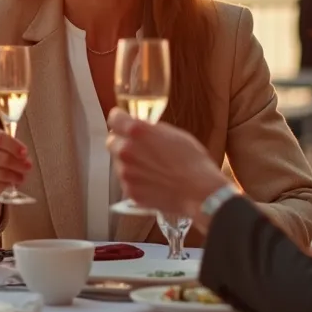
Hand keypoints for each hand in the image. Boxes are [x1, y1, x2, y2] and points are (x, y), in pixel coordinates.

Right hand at [0, 128, 30, 206]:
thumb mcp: (4, 147)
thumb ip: (14, 149)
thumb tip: (24, 158)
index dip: (14, 146)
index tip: (25, 153)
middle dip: (17, 163)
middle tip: (27, 167)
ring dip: (13, 176)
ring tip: (21, 177)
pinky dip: (6, 186)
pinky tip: (10, 185)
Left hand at [106, 108, 227, 215]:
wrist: (199, 193)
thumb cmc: (193, 162)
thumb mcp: (174, 135)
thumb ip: (152, 131)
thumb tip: (143, 129)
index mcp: (137, 131)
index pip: (114, 118)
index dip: (120, 119)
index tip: (123, 121)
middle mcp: (126, 151)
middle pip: (111, 142)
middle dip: (122, 142)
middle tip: (138, 147)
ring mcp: (126, 173)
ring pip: (118, 163)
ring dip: (129, 163)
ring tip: (152, 169)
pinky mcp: (129, 192)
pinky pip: (127, 182)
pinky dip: (135, 181)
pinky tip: (153, 182)